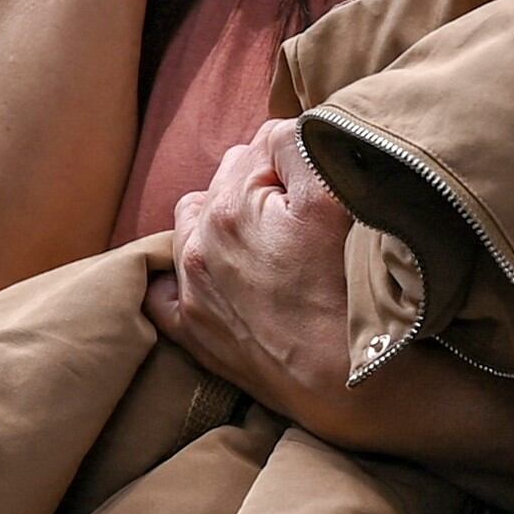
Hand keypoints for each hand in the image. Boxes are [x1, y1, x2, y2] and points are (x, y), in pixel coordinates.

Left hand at [146, 120, 371, 441]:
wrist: (348, 383)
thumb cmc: (349, 291)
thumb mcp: (335, 198)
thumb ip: (299, 144)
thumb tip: (281, 130)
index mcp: (230, 206)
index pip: (263, 145)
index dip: (299, 159)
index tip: (323, 184)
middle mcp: (198, 245)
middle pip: (226, 180)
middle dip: (259, 185)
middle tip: (303, 214)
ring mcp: (190, 291)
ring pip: (193, 225)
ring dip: (222, 222)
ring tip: (266, 241)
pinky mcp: (191, 332)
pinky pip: (163, 288)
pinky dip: (183, 275)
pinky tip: (219, 277)